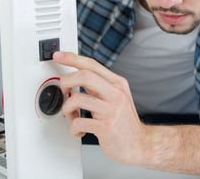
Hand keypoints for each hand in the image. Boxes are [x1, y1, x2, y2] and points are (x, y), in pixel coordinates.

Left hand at [54, 51, 149, 165]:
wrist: (140, 144)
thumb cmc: (125, 123)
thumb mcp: (117, 97)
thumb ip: (100, 86)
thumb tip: (77, 77)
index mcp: (117, 84)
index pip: (91, 64)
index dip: (72, 58)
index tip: (58, 56)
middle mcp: (115, 94)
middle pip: (84, 75)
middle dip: (66, 82)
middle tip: (63, 92)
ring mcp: (111, 110)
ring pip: (77, 98)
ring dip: (67, 109)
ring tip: (72, 116)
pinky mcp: (106, 127)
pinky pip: (78, 122)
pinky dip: (73, 128)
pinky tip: (79, 131)